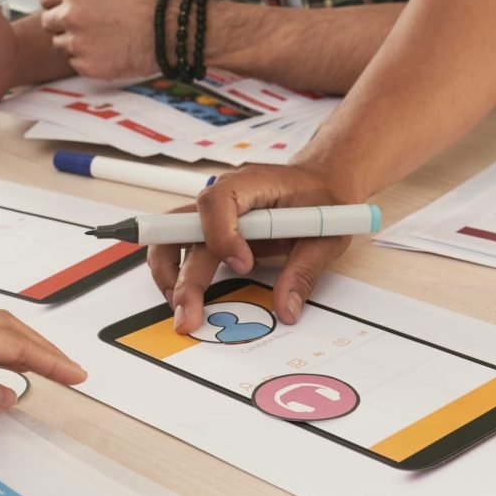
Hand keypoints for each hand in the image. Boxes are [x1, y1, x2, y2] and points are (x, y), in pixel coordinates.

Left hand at [39, 0, 159, 77]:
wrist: (168, 31)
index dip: (58, 2)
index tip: (70, 8)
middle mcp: (70, 16)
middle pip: (49, 23)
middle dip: (63, 23)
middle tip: (86, 24)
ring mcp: (78, 43)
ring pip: (61, 45)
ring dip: (75, 42)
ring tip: (100, 37)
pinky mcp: (87, 66)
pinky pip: (76, 63)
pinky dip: (87, 59)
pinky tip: (107, 51)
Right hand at [147, 164, 354, 332]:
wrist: (320, 183)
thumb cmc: (321, 198)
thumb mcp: (326, 235)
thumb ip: (304, 271)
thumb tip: (286, 308)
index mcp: (252, 183)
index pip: (218, 201)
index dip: (222, 234)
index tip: (243, 265)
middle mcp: (223, 196)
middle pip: (185, 228)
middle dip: (184, 275)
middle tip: (190, 313)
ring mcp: (213, 214)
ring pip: (172, 237)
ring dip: (169, 274)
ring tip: (181, 309)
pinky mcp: (211, 231)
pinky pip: (183, 248)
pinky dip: (178, 274)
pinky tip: (185, 297)